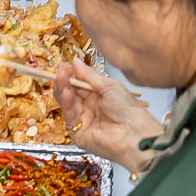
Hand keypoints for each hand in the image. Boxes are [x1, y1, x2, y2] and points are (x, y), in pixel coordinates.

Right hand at [53, 59, 162, 173]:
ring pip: (66, 102)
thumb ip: (89, 75)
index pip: (79, 83)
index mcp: (98, 95)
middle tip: (61, 70)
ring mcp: (83, 120)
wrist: (134, 133)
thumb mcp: (109, 86)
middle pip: (70, 92)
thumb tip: (75, 62)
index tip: (66, 65)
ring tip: (61, 77)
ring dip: (63, 88)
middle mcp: (89, 107)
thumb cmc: (128, 110)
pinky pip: (69, 115)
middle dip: (65, 80)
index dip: (72, 74)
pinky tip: (67, 91)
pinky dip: (66, 102)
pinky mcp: (77, 133)